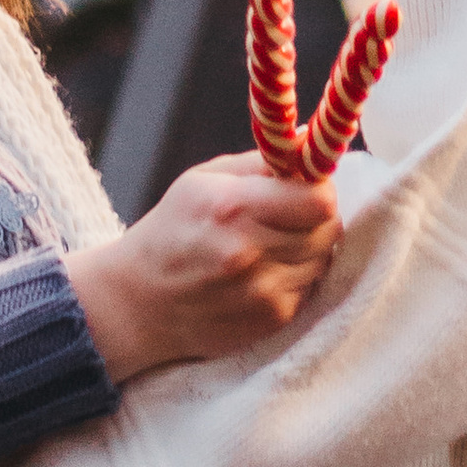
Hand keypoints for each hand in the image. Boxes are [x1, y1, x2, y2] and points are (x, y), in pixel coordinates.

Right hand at [67, 154, 340, 383]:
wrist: (138, 302)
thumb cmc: (172, 230)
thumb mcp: (203, 180)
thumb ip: (260, 163)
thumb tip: (310, 146)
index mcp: (232, 207)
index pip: (318, 200)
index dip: (321, 188)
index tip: (309, 185)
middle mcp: (249, 252)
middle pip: (328, 229)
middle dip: (318, 217)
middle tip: (295, 213)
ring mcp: (261, 292)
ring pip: (324, 260)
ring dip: (310, 249)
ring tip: (274, 244)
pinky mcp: (270, 321)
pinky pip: (310, 288)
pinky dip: (297, 277)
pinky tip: (265, 272)